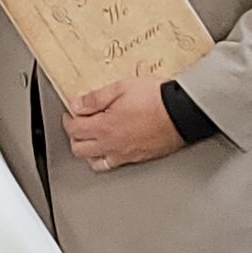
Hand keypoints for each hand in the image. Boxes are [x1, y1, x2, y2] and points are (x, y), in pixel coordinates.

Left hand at [62, 78, 181, 172]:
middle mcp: (111, 144)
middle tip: (78, 124)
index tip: (71, 113)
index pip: (74, 129)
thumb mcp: (121, 87)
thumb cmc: (156, 99)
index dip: (68, 120)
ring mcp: (124, 154)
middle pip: (79, 149)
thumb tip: (77, 106)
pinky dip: (104, 159)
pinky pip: (112, 165)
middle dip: (74, 136)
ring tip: (90, 137)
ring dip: (87, 150)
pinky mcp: (137, 158)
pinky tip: (108, 149)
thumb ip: (95, 98)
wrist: (183, 113)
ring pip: (94, 161)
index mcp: (104, 127)